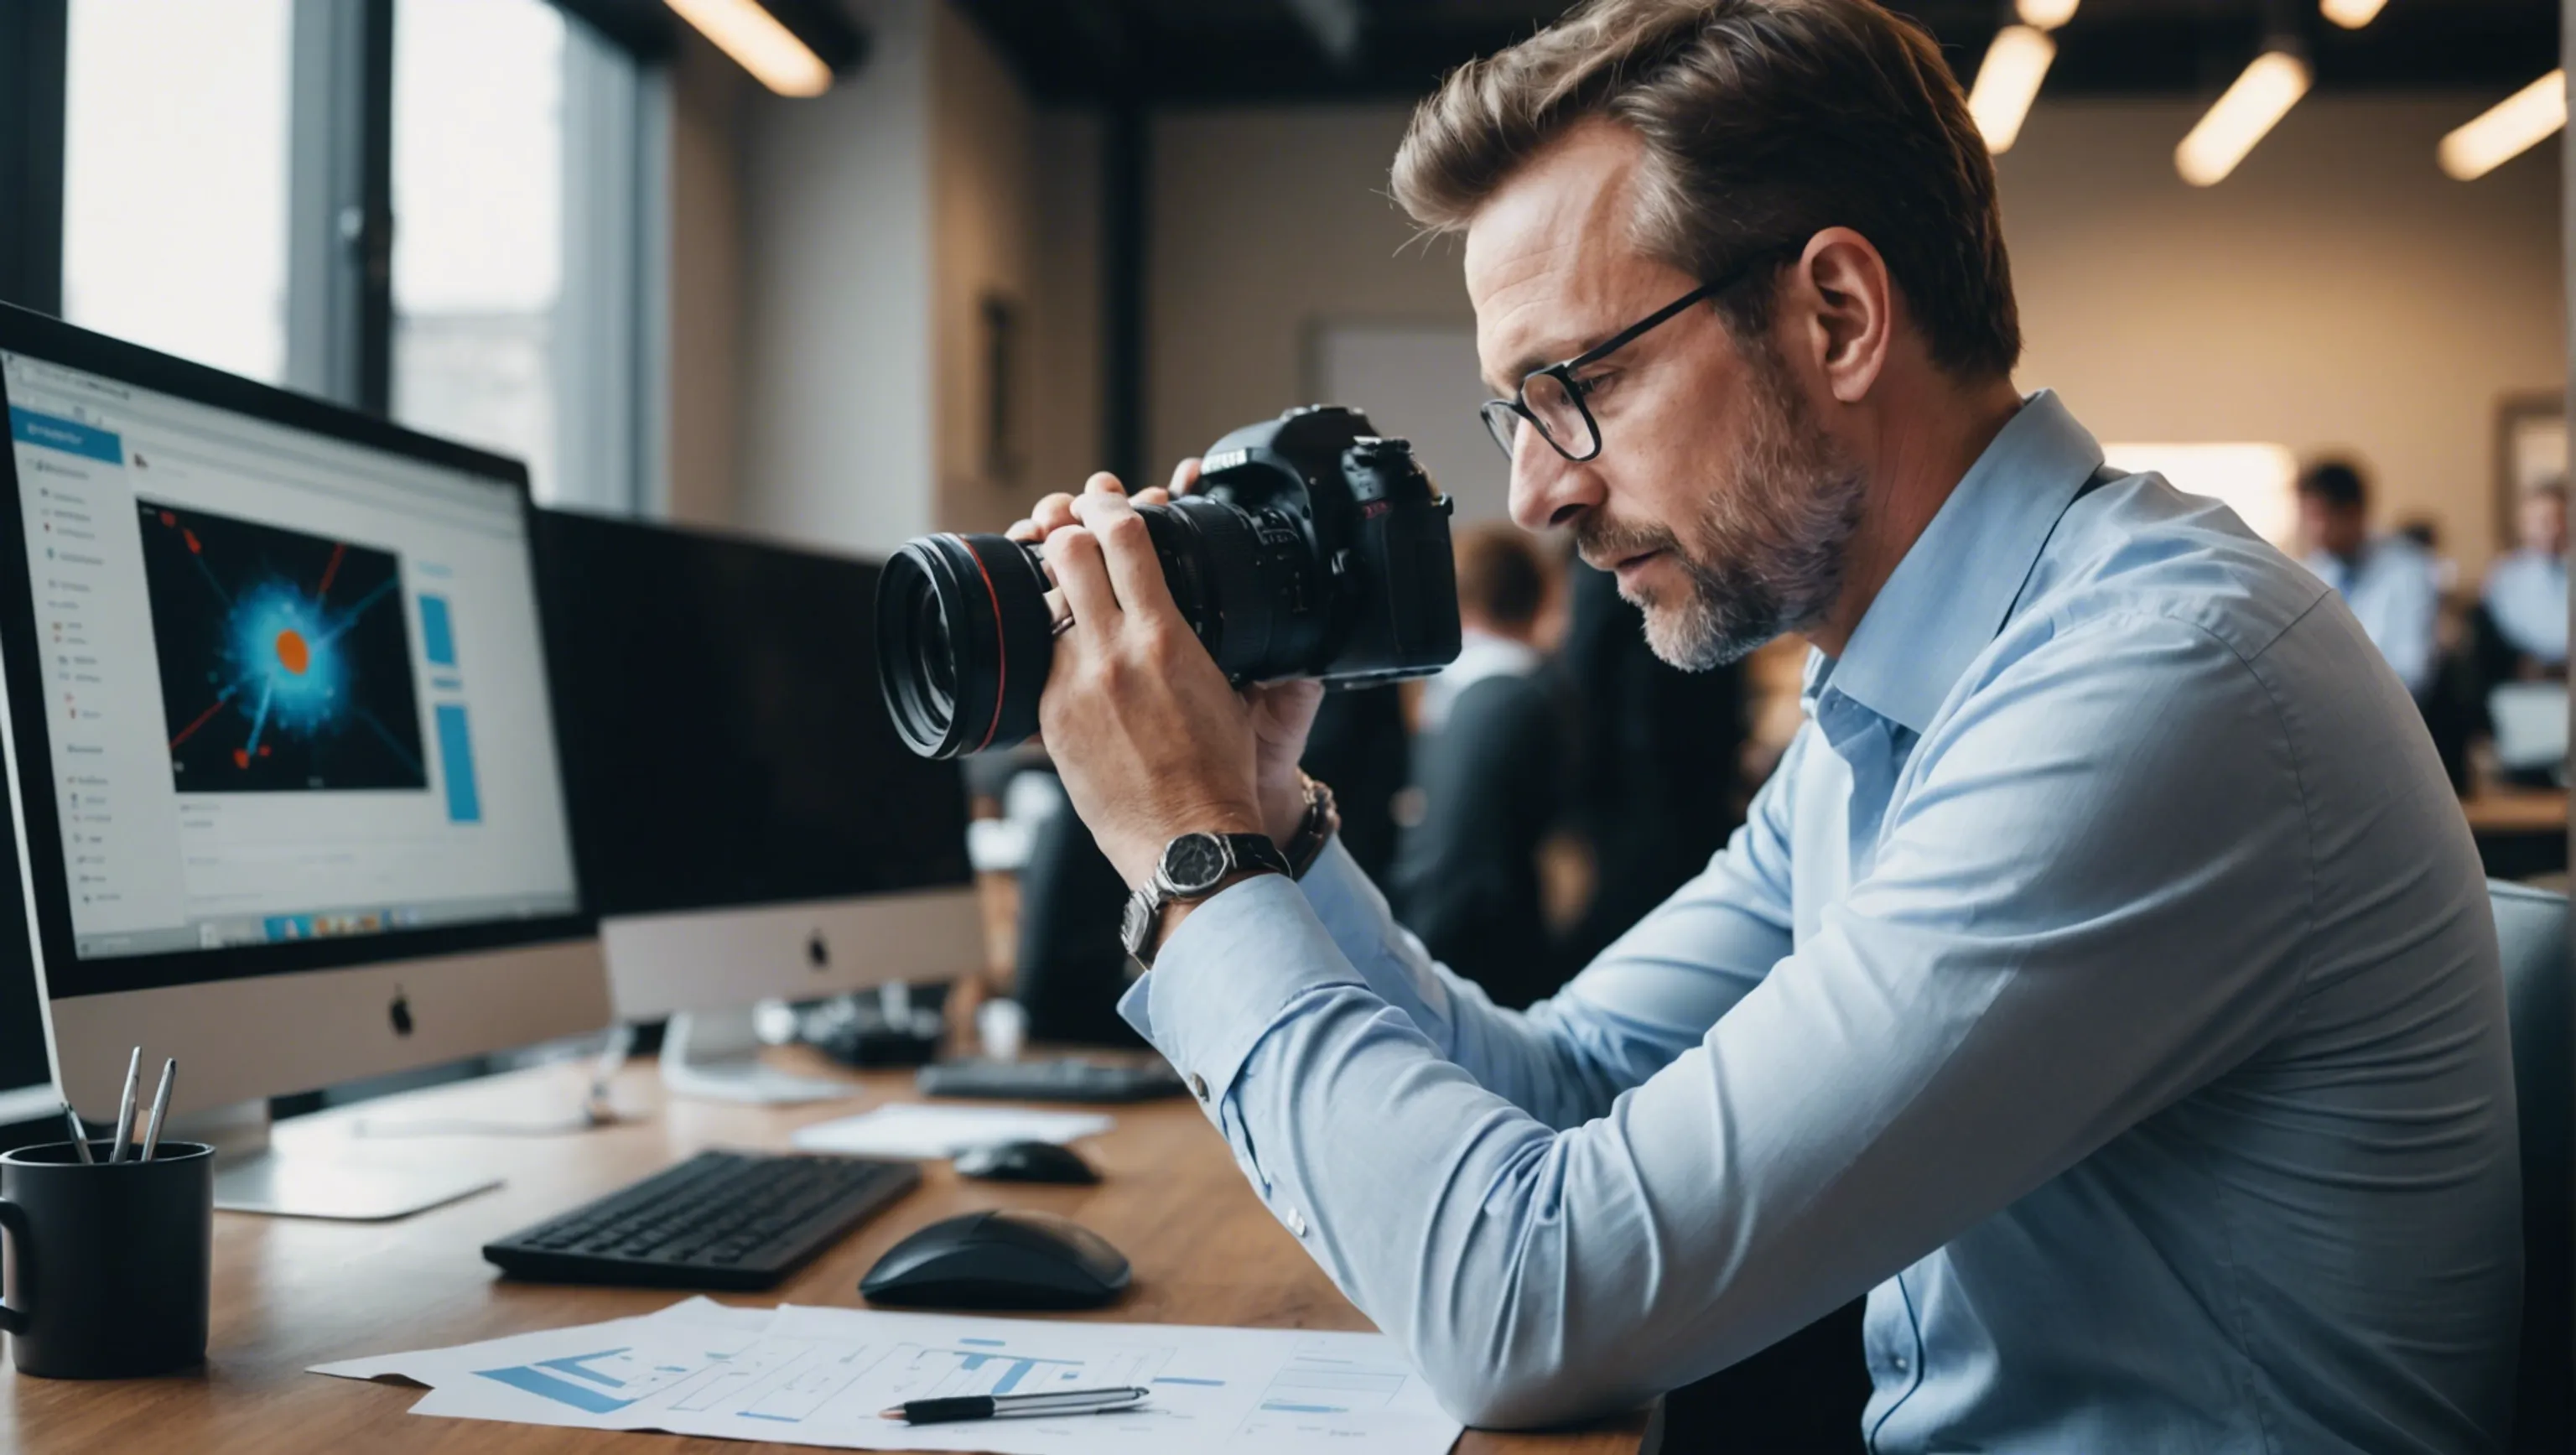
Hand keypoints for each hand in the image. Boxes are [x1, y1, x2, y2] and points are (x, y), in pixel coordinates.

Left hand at [1027, 473, 1264, 887]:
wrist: (1188, 841)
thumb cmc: (1218, 773)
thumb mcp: (1229, 691)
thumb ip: (1213, 643)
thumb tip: (1212, 611)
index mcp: (1164, 638)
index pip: (1125, 539)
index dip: (1109, 505)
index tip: (1104, 496)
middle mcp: (1112, 654)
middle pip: (1067, 553)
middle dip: (1066, 529)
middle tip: (1071, 526)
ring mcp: (1073, 685)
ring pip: (1044, 604)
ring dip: (1053, 586)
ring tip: (1062, 584)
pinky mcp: (1049, 719)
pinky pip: (1040, 659)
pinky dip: (1050, 643)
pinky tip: (1061, 645)